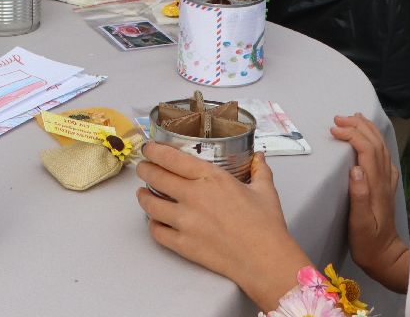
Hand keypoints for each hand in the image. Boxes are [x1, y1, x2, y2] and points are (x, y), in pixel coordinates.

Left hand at [135, 141, 310, 309]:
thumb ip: (259, 170)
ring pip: (151, 204)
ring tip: (143, 193)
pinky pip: (157, 231)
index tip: (149, 148)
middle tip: (143, 168)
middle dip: (145, 170)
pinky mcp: (183, 244)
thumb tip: (259, 158)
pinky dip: (152, 224)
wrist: (265, 261)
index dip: (154, 151)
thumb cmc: (266, 226)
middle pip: (156, 177)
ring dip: (144, 196)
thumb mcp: (265, 191)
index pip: (171, 158)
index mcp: (211, 178)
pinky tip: (155, 220)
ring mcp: (185, 221)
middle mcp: (193, 196)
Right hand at [330, 113, 409, 290]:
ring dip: (367, 130)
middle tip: (338, 119)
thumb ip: (359, 195)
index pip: (367, 149)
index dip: (351, 136)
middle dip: (358, 126)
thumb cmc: (368, 242)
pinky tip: (369, 141)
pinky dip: (375, 142)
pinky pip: (383, 157)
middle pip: (375, 143)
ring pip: (381, 147)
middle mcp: (384, 179)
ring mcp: (387, 182)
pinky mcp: (387, 187)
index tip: (334, 131)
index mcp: (376, 184)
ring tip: (353, 119)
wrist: (387, 257)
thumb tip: (355, 169)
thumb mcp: (360, 222)